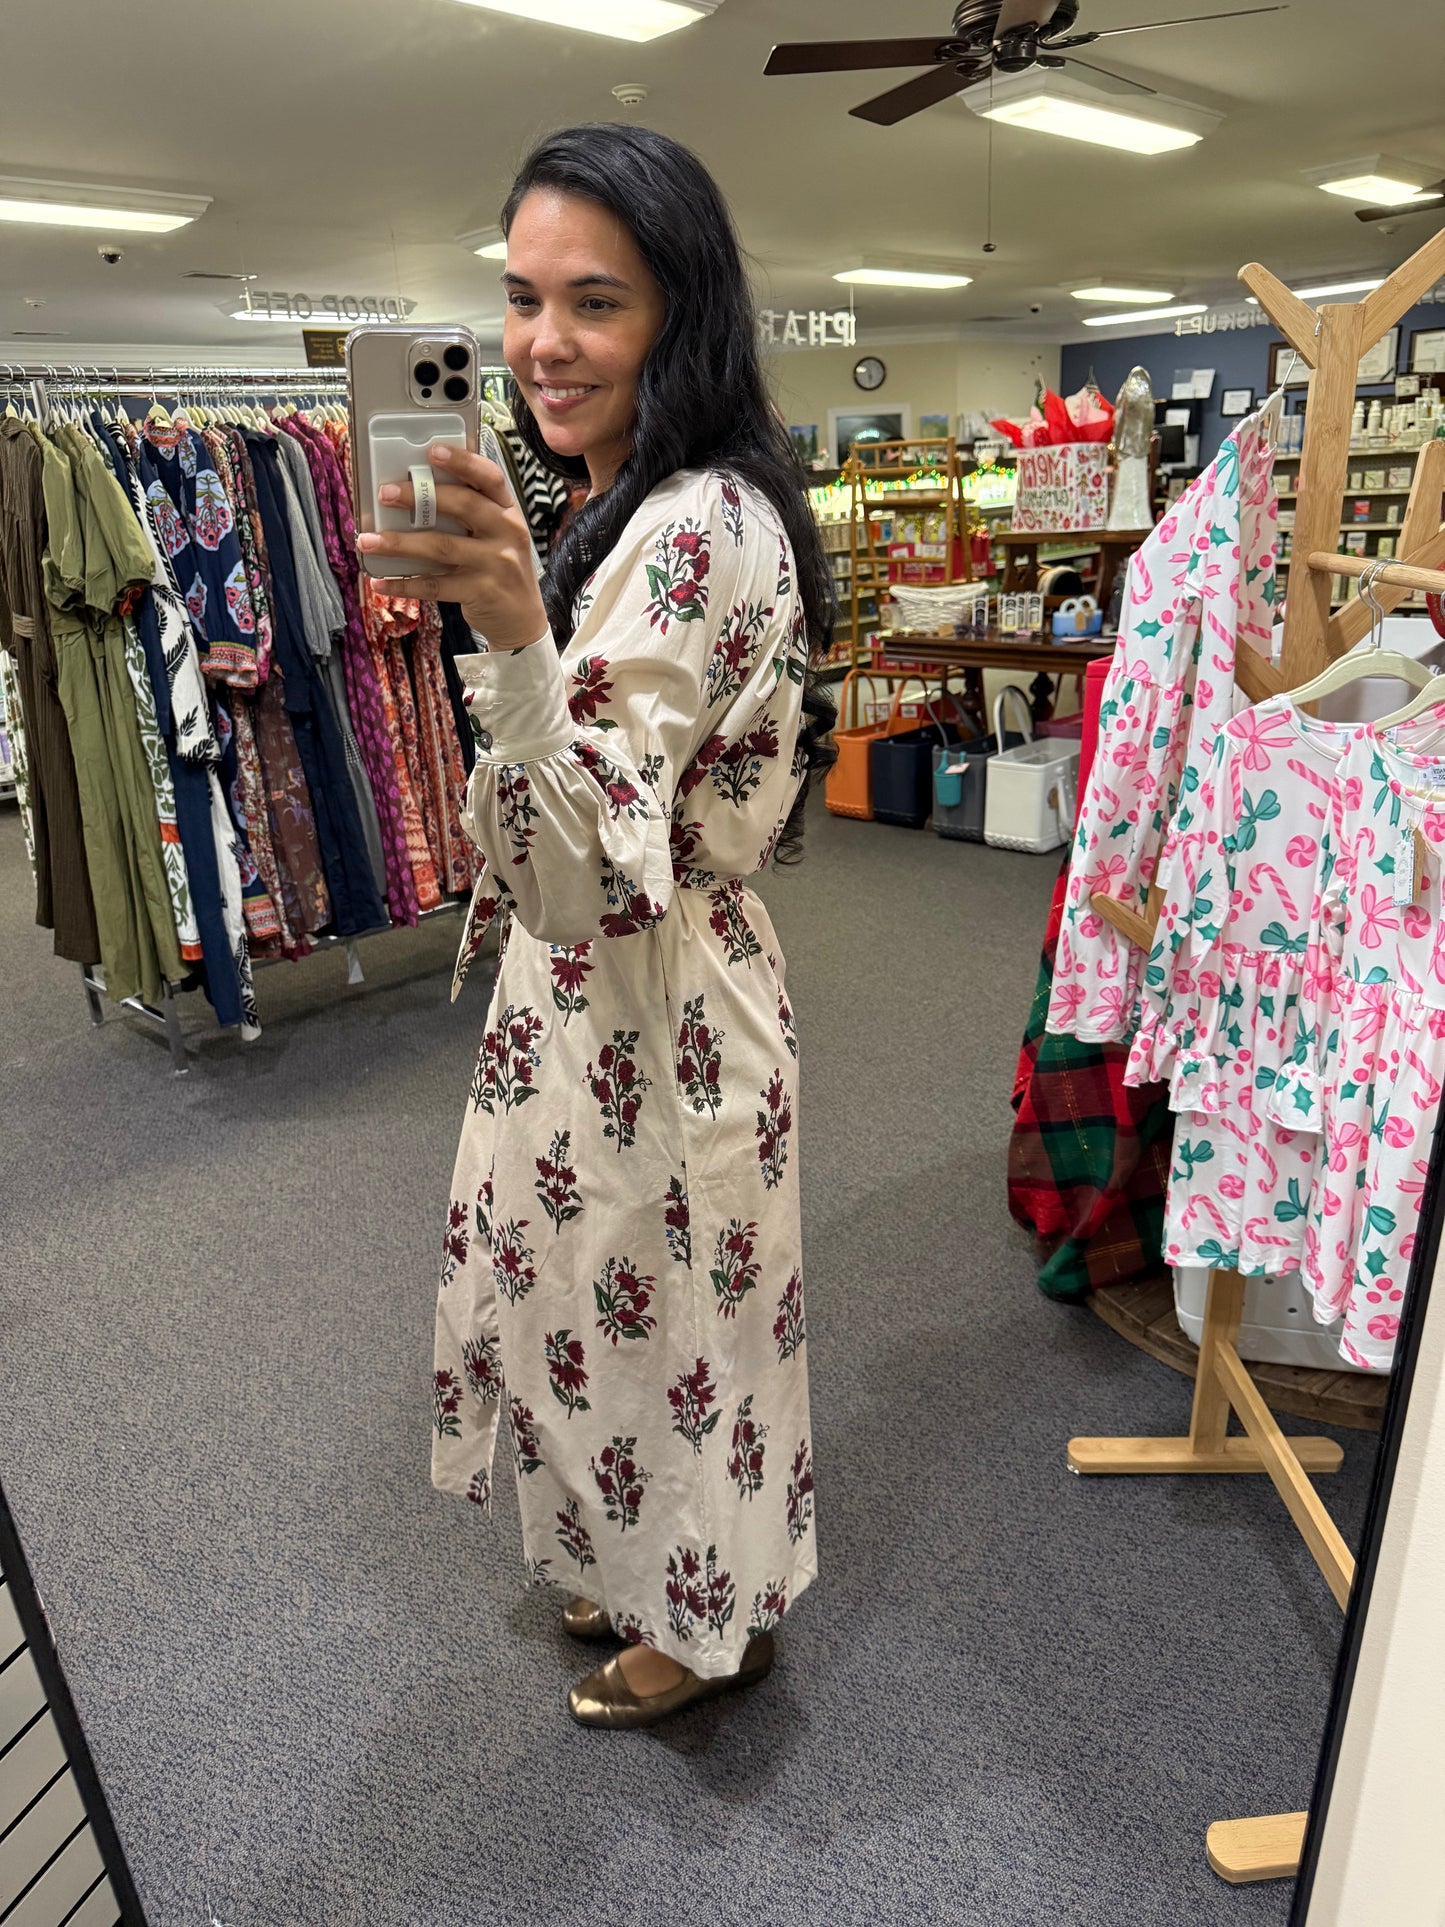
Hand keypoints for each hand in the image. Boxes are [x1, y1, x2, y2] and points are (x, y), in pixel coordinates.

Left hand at [356, 443, 548, 648]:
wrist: (523, 620)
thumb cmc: (500, 569)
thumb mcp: (497, 536)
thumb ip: (470, 514)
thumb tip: (415, 494)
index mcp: (508, 511)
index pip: (490, 477)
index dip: (462, 461)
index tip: (432, 450)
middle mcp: (508, 533)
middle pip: (463, 505)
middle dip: (419, 497)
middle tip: (385, 493)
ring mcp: (496, 564)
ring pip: (441, 546)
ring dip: (399, 543)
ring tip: (367, 540)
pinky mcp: (482, 592)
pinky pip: (436, 585)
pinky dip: (404, 584)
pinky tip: (380, 582)